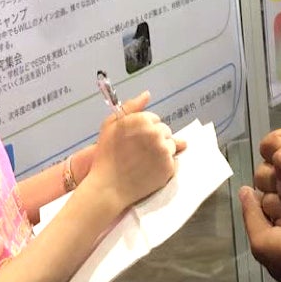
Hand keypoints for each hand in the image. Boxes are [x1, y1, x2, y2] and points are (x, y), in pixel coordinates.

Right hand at [82, 92, 184, 210]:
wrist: (108, 186)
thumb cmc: (106, 155)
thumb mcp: (111, 125)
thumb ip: (130, 107)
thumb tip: (147, 94)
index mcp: (142, 120)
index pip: (154, 119)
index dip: (144, 129)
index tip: (135, 140)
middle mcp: (156, 133)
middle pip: (165, 131)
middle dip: (155, 138)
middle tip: (140, 152)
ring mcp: (164, 151)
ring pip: (171, 145)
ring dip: (162, 150)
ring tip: (145, 161)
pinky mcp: (169, 168)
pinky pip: (174, 160)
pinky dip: (165, 164)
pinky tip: (151, 169)